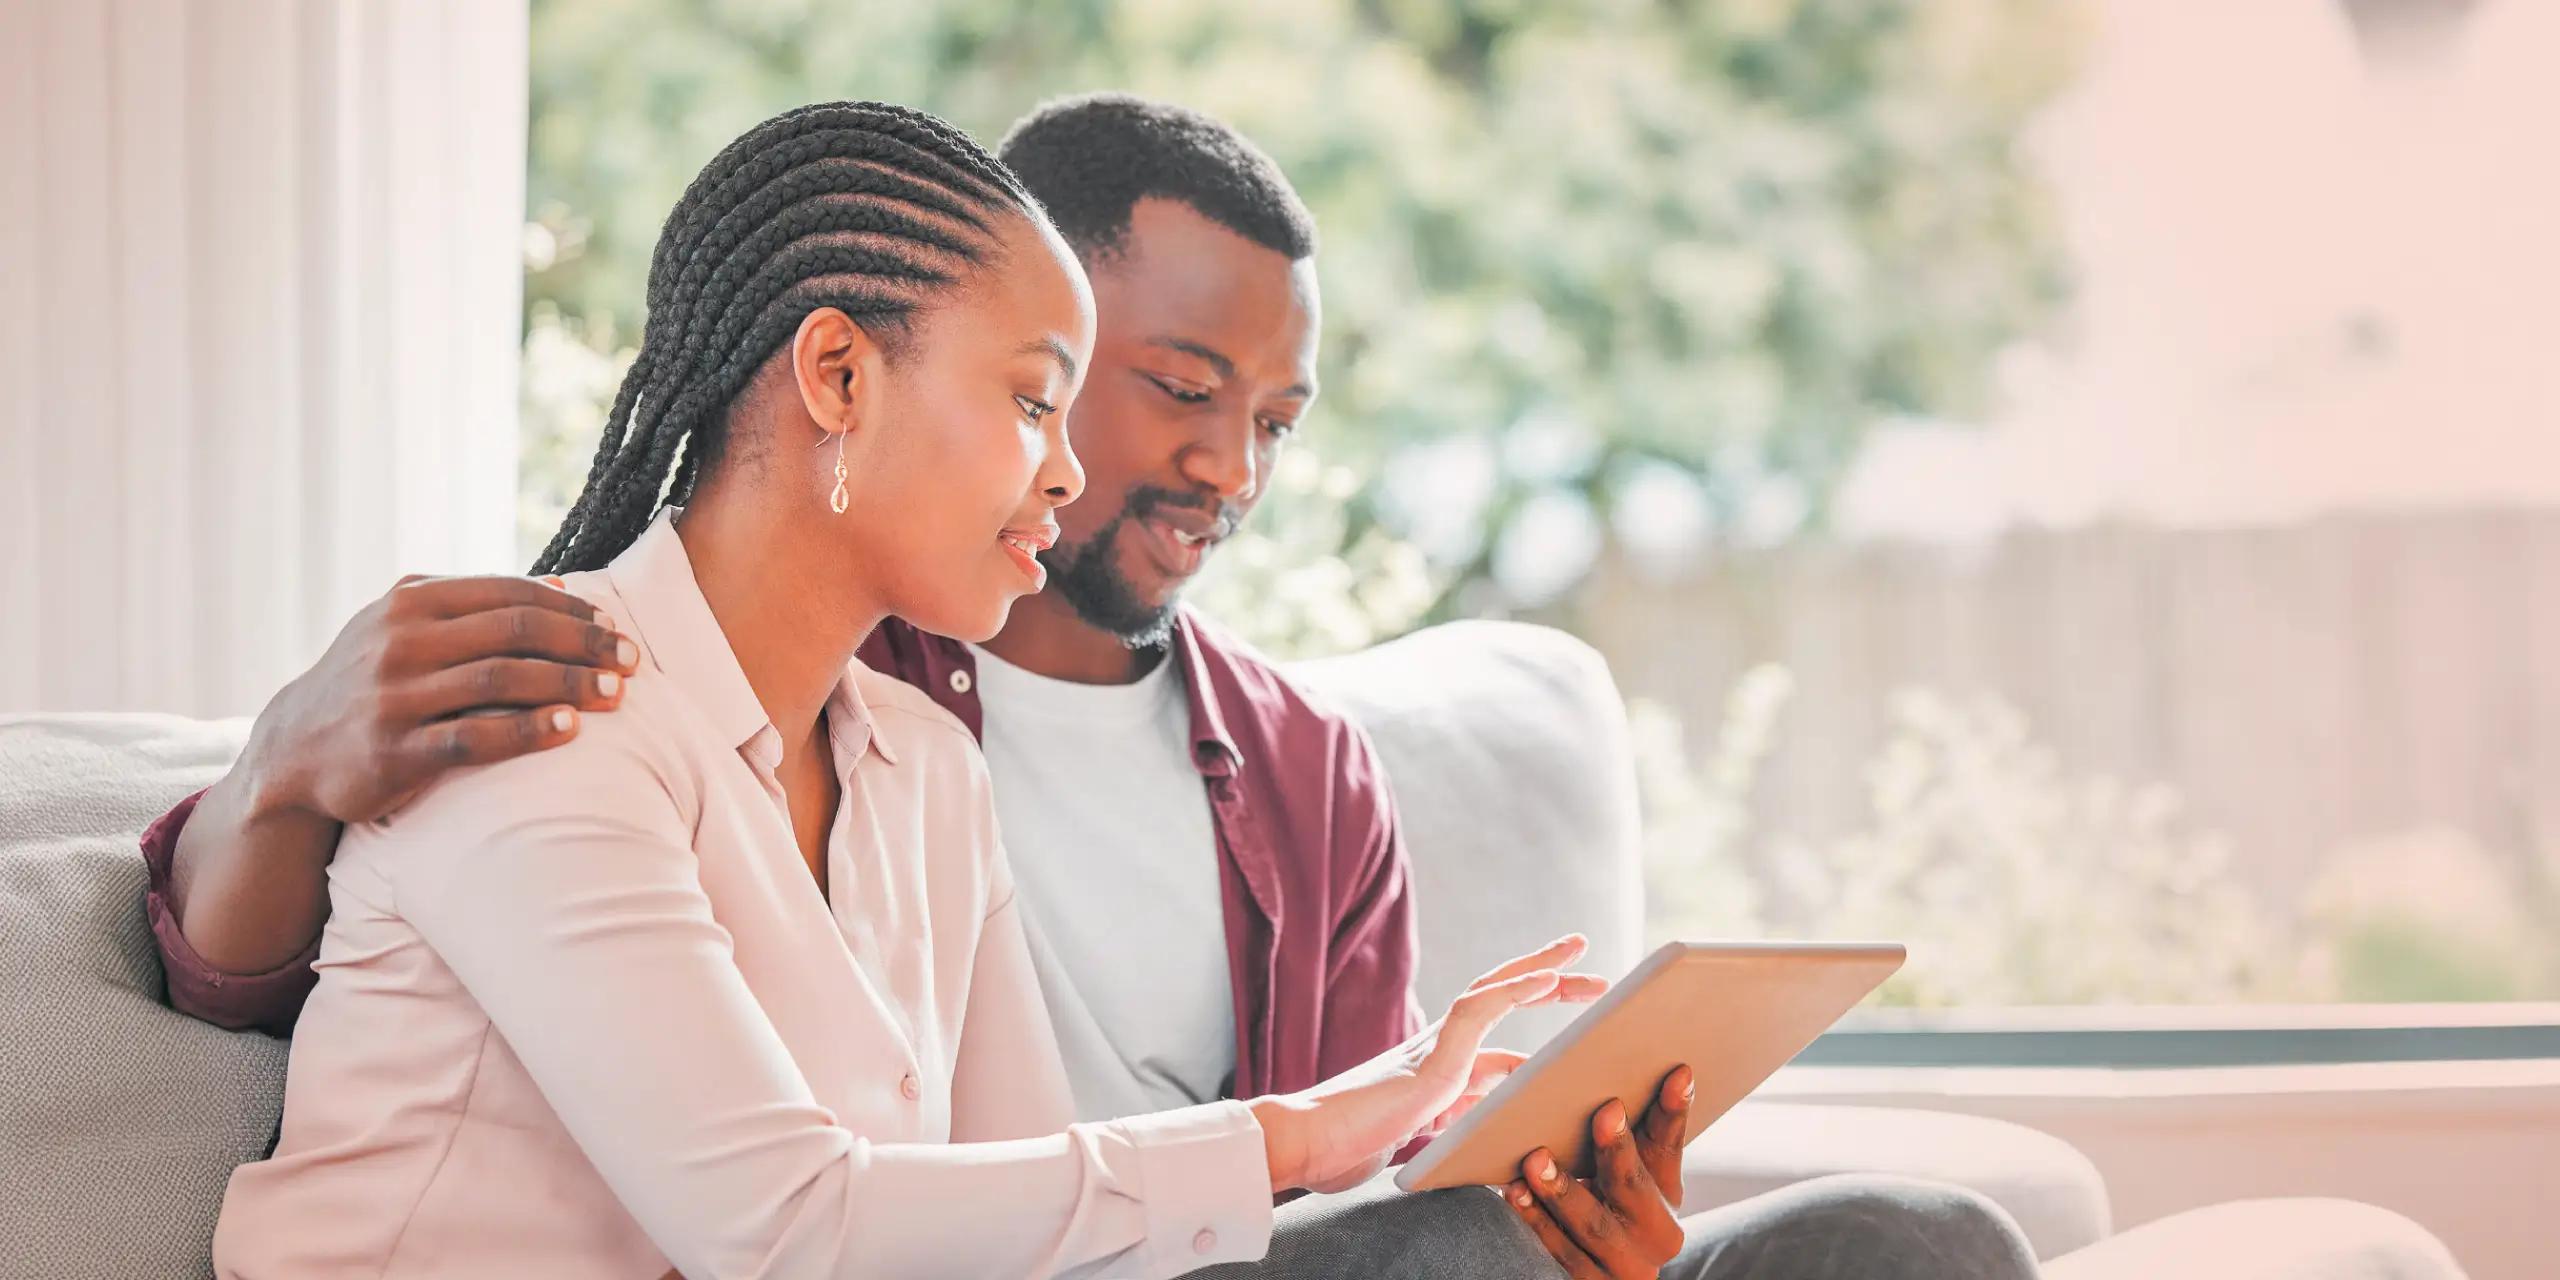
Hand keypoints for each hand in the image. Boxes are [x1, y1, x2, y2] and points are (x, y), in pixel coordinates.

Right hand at [240, 574, 636, 825]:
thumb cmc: (371, 678)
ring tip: (616, 694)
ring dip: (569, 684)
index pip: (510, 594)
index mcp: (412, 600)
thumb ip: (476, 602)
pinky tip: (569, 729)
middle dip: (583, 644)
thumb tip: (561, 583)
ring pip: (501, 680)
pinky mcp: (396, 750)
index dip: (571, 610)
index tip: (615, 626)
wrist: (293, 748)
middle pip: (516, 631)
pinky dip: (527, 731)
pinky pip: (474, 737)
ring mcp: (397, 695)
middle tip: (632, 660)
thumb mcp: (407, 624)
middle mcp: (402, 640)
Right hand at [1249, 936, 1608, 1194]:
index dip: (1528, 1019)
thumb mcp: (1419, 1141)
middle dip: (1544, 980)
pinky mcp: (1430, 1056)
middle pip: (1497, 999)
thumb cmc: (1347, 1149)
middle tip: (1586, 965)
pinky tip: (1544, 980)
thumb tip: (1490, 1124)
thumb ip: (1449, 1126)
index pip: (1494, 1036)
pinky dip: (1512, 990)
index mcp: (1436, 1071)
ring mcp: (1433, 1048)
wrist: (1306, 1145)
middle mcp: (1436, 1050)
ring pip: (1491, 990)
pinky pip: (1477, 1009)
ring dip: (1538, 971)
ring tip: (1577, 950)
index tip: (1563, 1006)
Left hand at [1503, 1065, 1694, 1278]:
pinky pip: (1560, 1250)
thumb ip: (1627, 1133)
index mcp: (1669, 1195)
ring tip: (1536, 1158)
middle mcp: (1659, 1235)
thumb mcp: (1625, 1172)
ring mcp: (1625, 1265)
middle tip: (1605, 1112)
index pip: (1670, 1145)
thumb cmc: (1603, 1200)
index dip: (1673, 1110)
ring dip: (1563, 1188)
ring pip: (1593, 1222)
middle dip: (1618, 1148)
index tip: (1677, 1072)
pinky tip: (1515, 1192)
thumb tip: (1616, 1071)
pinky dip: (1536, 1219)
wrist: (1602, 1270)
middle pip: (1634, 1186)